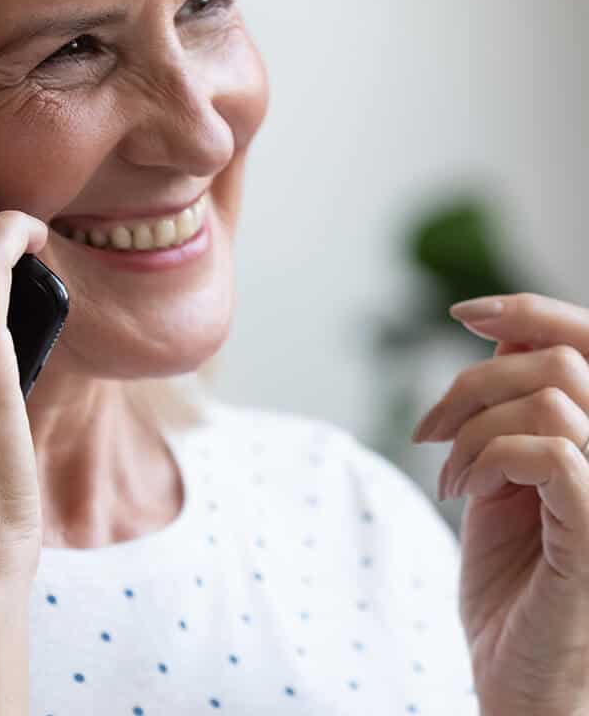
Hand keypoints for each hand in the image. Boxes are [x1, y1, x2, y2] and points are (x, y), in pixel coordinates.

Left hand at [412, 292, 588, 715]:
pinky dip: (488, 458)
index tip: (464, 314)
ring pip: (547, 400)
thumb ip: (513, 406)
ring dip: (472, 430)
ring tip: (450, 477)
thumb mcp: (507, 472)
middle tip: (429, 433)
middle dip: (470, 383)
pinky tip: (465, 492)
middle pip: (556, 361)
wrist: (521, 676)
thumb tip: (501, 329)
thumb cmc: (515, 578)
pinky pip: (550, 453)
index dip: (531, 309)